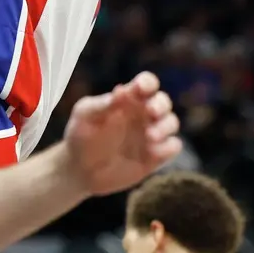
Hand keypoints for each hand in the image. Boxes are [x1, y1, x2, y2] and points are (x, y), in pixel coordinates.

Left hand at [64, 71, 180, 196]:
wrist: (80, 170)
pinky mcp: (156, 155)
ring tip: (150, 136)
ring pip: (171, 122)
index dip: (147, 82)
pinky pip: (173, 147)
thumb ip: (103, 104)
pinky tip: (153, 152)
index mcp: (127, 99)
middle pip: (163, 100)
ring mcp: (151, 134)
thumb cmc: (80, 136)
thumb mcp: (85, 116)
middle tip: (151, 112)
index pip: (146, 83)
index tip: (141, 88)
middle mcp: (143, 113)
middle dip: (161, 104)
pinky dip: (168, 147)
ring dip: (165, 126)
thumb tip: (121, 90)